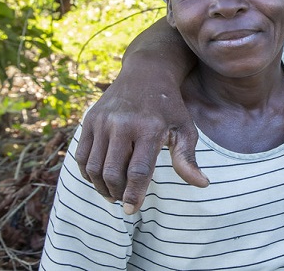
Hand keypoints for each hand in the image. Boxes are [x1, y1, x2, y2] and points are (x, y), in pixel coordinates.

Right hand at [75, 67, 207, 214]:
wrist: (146, 74)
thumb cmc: (169, 107)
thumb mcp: (185, 128)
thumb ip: (188, 158)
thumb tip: (202, 184)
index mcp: (149, 128)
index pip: (138, 171)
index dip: (134, 194)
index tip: (132, 210)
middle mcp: (123, 124)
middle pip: (113, 172)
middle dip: (117, 193)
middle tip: (124, 200)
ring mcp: (103, 121)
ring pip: (94, 167)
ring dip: (101, 186)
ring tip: (113, 193)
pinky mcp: (89, 120)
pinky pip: (81, 156)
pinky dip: (88, 173)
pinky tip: (100, 178)